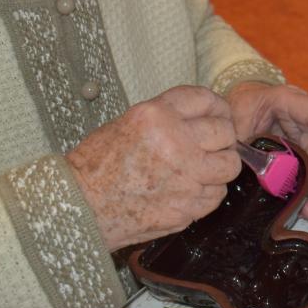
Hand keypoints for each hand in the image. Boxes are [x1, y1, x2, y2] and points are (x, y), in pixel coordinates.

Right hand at [66, 86, 238, 251]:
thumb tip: (204, 119)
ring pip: (228, 166)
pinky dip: (208, 193)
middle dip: (223, 137)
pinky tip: (190, 190)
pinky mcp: (186, 207)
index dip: (218, 107)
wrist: (79, 206)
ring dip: (219, 167)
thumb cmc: (97, 165)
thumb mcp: (129, 122)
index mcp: (157, 115)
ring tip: (203, 169)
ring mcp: (184, 177)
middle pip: (225, 132)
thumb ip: (168, 117)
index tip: (220, 114)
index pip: (206, 100)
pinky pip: (215, 196)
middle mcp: (175, 143)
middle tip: (214, 144)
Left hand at [225, 81, 307, 218]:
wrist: (234, 110)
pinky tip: (303, 207)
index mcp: (285, 100)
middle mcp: (300, 118)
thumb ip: (239, 140)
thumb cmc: (235, 109)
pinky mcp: (297, 151)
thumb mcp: (233, 121)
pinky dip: (304, 188)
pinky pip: (305, 169)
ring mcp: (300, 135)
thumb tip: (242, 168)